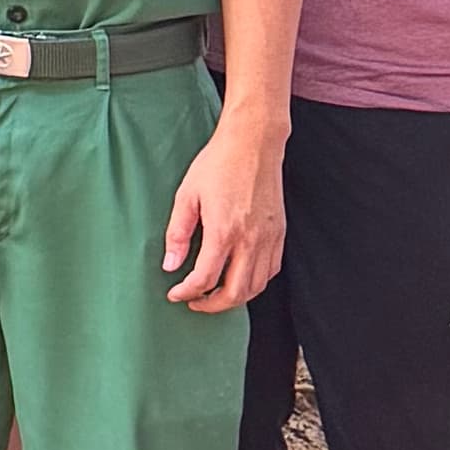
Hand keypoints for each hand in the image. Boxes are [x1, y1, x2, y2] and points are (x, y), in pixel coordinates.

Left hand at [165, 112, 286, 311]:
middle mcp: (251, 240)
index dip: (187, 292)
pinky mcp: (279, 234)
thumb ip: (178, 233)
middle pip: (235, 293)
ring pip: (256, 286)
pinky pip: (271, 271)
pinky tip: (239, 277)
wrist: (253, 144)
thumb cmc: (217, 164)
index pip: (205, 279)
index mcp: (224, 231)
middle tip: (194, 302)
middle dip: (212, 305)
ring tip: (214, 294)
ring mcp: (269, 238)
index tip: (175, 293)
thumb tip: (170, 265)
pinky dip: (255, 282)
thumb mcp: (187, 195)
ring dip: (234, 298)